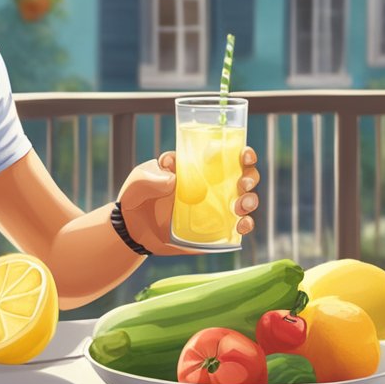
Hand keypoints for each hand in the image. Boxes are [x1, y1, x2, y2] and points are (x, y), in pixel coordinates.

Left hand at [116, 147, 260, 255]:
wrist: (133, 231)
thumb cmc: (137, 198)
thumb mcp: (138, 180)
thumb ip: (150, 175)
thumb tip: (173, 178)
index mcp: (198, 166)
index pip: (226, 153)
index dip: (241, 152)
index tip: (243, 155)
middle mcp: (212, 184)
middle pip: (244, 174)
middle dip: (251, 176)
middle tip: (243, 184)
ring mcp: (217, 207)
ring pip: (247, 199)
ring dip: (251, 200)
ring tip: (240, 207)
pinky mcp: (217, 229)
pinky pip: (239, 225)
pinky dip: (246, 225)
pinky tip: (240, 227)